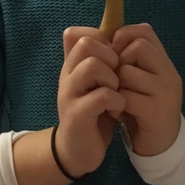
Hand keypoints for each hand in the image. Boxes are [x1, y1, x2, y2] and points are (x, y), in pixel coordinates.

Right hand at [55, 27, 125, 177]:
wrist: (78, 151)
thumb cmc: (93, 113)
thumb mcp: (96, 83)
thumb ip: (100, 61)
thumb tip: (112, 33)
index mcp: (72, 65)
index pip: (79, 33)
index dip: (102, 39)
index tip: (114, 58)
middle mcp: (67, 75)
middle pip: (86, 44)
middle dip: (109, 56)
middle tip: (118, 76)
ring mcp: (69, 94)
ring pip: (92, 66)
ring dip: (112, 78)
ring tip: (117, 92)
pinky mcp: (77, 115)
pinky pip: (101, 95)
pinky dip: (116, 100)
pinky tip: (117, 109)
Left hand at [112, 23, 182, 156]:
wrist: (161, 146)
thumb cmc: (144, 109)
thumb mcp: (140, 81)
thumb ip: (129, 60)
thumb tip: (104, 38)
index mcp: (164, 63)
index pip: (145, 31)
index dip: (124, 36)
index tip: (113, 53)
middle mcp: (169, 73)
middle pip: (137, 47)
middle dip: (118, 61)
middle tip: (115, 80)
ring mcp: (165, 92)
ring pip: (127, 72)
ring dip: (114, 85)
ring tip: (116, 98)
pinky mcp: (156, 112)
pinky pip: (126, 97)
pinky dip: (116, 104)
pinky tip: (117, 113)